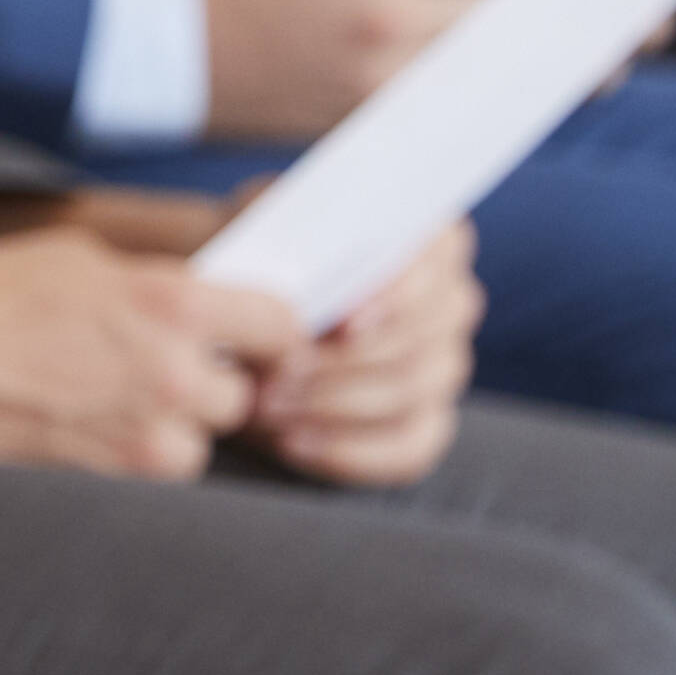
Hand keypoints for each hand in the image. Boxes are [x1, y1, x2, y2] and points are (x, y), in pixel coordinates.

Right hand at [0, 235, 304, 478]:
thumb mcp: (81, 260)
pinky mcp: (116, 474)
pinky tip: (94, 420)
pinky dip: (143, 448)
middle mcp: (175, 373)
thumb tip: (210, 302)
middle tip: (163, 358)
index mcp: (172, 303)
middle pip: (247, 387)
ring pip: (208, 433)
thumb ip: (159, 286)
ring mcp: (148, 432)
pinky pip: (166, 465)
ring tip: (115, 390)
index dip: (268, 329)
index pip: (283, 325)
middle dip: (216, 374)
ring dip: (179, 416)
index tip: (248, 332)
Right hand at [198, 0, 511, 136]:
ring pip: (477, 62)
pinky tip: (451, 88)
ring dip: (490, 56)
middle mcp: (389, 10)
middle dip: (512, 10)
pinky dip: (450, 92)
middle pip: (499, 10)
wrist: (164, 47)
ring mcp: (381, 71)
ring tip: (495, 55)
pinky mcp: (366, 117)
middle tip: (527, 18)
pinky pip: (436, 101)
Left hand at [255, 221, 480, 486]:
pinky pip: (406, 450)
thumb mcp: (258, 223)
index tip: (343, 321)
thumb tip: (308, 279)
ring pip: (410, 393)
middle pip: (423, 339)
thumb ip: (293, 233)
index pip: (439, 261)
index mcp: (427, 239)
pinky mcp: (422, 424)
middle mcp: (449, 303)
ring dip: (332, 404)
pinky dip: (348, 451)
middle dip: (344, 362)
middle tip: (277, 370)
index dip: (396, 295)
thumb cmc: (253, 255)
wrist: (226, 306)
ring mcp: (442, 367)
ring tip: (265, 403)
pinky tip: (293, 441)